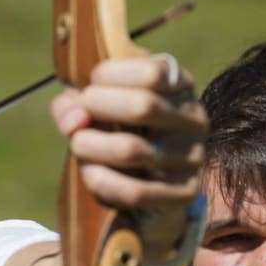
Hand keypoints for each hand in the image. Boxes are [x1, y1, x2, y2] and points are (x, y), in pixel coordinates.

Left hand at [49, 55, 205, 255]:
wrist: (148, 189)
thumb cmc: (116, 134)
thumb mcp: (93, 110)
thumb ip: (72, 105)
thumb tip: (74, 121)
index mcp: (179, 86)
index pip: (151, 72)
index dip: (108, 77)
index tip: (88, 91)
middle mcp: (193, 118)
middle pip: (143, 105)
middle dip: (96, 109)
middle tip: (77, 122)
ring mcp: (192, 157)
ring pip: (132, 150)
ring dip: (91, 147)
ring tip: (78, 147)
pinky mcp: (183, 193)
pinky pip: (134, 191)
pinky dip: (101, 181)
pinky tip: (91, 174)